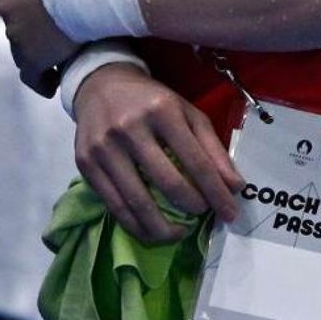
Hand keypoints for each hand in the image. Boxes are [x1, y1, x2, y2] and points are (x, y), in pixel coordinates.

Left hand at [0, 0, 77, 93]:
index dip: (33, 1)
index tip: (51, 8)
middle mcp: (7, 3)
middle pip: (18, 20)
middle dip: (34, 27)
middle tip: (58, 33)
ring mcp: (16, 33)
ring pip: (23, 48)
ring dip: (39, 52)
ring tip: (60, 60)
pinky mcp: (30, 59)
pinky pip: (31, 75)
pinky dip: (42, 79)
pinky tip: (53, 84)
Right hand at [73, 65, 244, 241]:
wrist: (101, 85)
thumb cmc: (152, 101)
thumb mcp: (187, 112)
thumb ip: (212, 147)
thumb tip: (234, 186)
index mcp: (163, 110)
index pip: (195, 160)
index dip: (215, 191)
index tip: (229, 212)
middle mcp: (131, 128)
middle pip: (168, 182)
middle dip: (193, 207)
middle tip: (204, 217)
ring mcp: (105, 148)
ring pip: (138, 202)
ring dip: (164, 228)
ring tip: (180, 233)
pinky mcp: (86, 165)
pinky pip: (114, 207)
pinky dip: (136, 226)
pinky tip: (152, 230)